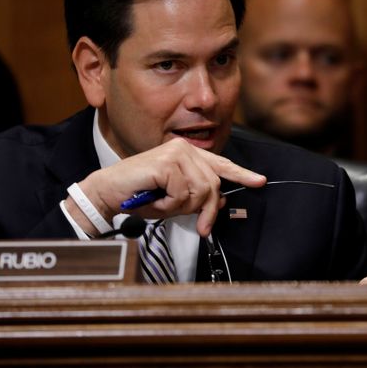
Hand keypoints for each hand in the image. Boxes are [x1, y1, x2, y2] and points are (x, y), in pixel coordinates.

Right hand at [68, 138, 265, 236]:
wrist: (107, 193)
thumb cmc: (139, 195)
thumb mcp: (174, 198)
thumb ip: (197, 196)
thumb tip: (221, 203)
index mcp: (188, 154)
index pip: (221, 164)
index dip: (242, 174)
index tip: (259, 181)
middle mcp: (184, 149)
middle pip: (213, 186)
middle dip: (203, 209)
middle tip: (187, 218)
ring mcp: (176, 153)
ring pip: (200, 192)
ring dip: (179, 207)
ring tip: (160, 202)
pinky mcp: (167, 163)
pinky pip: (182, 194)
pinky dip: (167, 205)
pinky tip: (153, 199)